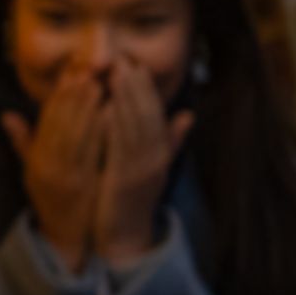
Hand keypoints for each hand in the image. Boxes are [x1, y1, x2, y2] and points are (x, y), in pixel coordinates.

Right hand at [3, 67, 107, 269]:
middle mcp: (46, 167)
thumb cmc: (50, 201)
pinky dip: (99, 132)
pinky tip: (110, 113)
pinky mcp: (81, 186)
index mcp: (36, 161)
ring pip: (73, 136)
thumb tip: (7, 115)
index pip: (46, 121)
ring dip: (85, 108)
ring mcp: (63, 177)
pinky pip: (90, 154)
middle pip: (58, 124)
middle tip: (85, 69)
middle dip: (71, 95)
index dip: (57, 95)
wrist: (62, 239)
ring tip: (97, 84)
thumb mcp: (32, 173)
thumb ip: (23, 143)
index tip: (69, 72)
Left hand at [93, 57, 191, 263]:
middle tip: (125, 58)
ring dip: (128, 98)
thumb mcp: (154, 167)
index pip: (155, 113)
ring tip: (118, 74)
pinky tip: (107, 107)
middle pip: (148, 115)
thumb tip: (188, 114)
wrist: (125, 236)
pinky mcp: (126, 181)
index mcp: (160, 153)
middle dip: (137, 85)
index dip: (146, 88)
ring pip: (137, 127)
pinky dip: (115, 126)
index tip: (135, 64)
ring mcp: (142, 170)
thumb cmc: (134, 199)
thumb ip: (169, 140)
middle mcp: (155, 159)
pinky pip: (121, 148)